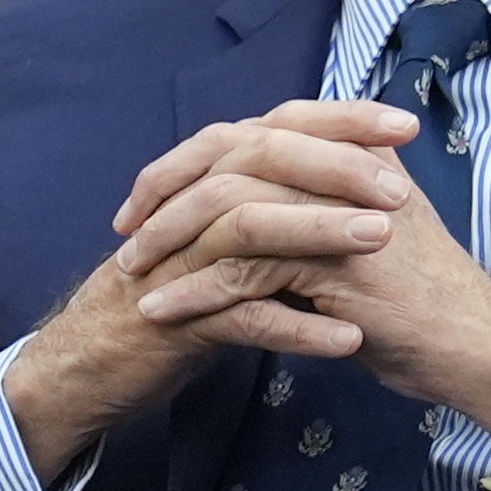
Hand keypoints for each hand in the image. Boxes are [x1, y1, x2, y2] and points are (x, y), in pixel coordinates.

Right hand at [0, 102, 416, 478]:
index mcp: (206, 184)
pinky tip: (348, 342)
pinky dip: (297, 329)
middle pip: (260, 161)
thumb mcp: (217, 244)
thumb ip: (266, 206)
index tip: (405, 125)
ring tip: (382, 240)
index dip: (339, 122)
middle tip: (400, 188)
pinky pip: (240, 317)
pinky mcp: (172, 320)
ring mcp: (177, 262)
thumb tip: (341, 175)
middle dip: (335, 167)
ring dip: (318, 232)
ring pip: (248, 229)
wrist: (84, 368)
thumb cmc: (167, 303)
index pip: (275, 129)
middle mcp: (188, 210)